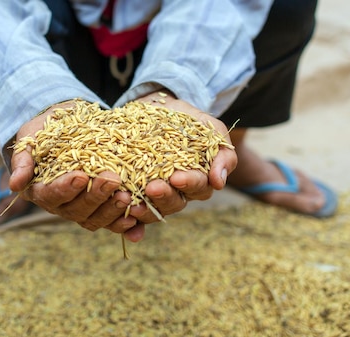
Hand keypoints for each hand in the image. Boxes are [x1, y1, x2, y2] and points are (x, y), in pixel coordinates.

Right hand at [9, 100, 143, 239]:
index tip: (81, 175)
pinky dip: (126, 225)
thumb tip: (15, 184)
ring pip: (97, 219)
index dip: (66, 188)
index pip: (52, 195)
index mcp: (42, 191)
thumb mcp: (31, 138)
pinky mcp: (104, 208)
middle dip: (96, 196)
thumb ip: (24, 159)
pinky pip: (114, 223)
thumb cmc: (46, 131)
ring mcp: (84, 209)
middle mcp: (63, 206)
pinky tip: (138, 223)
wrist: (68, 126)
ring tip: (128, 196)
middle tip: (113, 179)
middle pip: (77, 210)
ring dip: (113, 211)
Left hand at [125, 90, 237, 229]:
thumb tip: (219, 182)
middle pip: (175, 203)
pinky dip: (130, 226)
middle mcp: (176, 192)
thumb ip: (222, 153)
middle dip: (164, 197)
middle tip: (152, 188)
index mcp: (198, 180)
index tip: (177, 177)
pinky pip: (132, 216)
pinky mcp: (133, 194)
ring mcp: (154, 195)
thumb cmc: (188, 120)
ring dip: (144, 211)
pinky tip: (127, 227)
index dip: (189, 184)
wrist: (156, 107)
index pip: (198, 187)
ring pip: (153, 211)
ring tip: (132, 203)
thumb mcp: (210, 130)